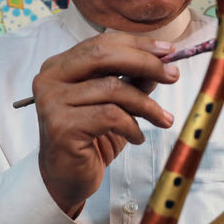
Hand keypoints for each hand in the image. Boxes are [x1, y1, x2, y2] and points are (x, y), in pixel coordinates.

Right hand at [32, 33, 179, 217]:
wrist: (64, 179)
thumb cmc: (89, 139)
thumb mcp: (116, 104)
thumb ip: (132, 81)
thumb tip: (162, 63)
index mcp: (60, 66)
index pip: (101, 44)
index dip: (137, 44)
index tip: (168, 50)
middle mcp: (50, 79)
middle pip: (103, 56)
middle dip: (145, 63)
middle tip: (172, 74)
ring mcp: (52, 102)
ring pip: (112, 88)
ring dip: (146, 104)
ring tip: (163, 119)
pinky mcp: (62, 126)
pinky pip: (110, 116)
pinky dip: (132, 126)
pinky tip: (137, 137)